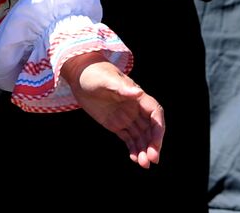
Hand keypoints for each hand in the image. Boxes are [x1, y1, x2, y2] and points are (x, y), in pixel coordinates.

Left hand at [61, 53, 163, 167]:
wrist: (80, 75)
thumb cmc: (95, 74)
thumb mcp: (107, 80)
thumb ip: (122, 88)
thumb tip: (138, 93)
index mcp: (138, 96)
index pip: (155, 114)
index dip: (158, 129)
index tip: (156, 144)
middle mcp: (135, 108)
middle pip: (150, 128)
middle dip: (153, 144)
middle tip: (152, 160)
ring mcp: (126, 117)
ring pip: (140, 136)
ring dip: (144, 150)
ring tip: (144, 165)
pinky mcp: (116, 124)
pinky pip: (129, 139)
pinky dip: (134, 149)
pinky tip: (135, 159)